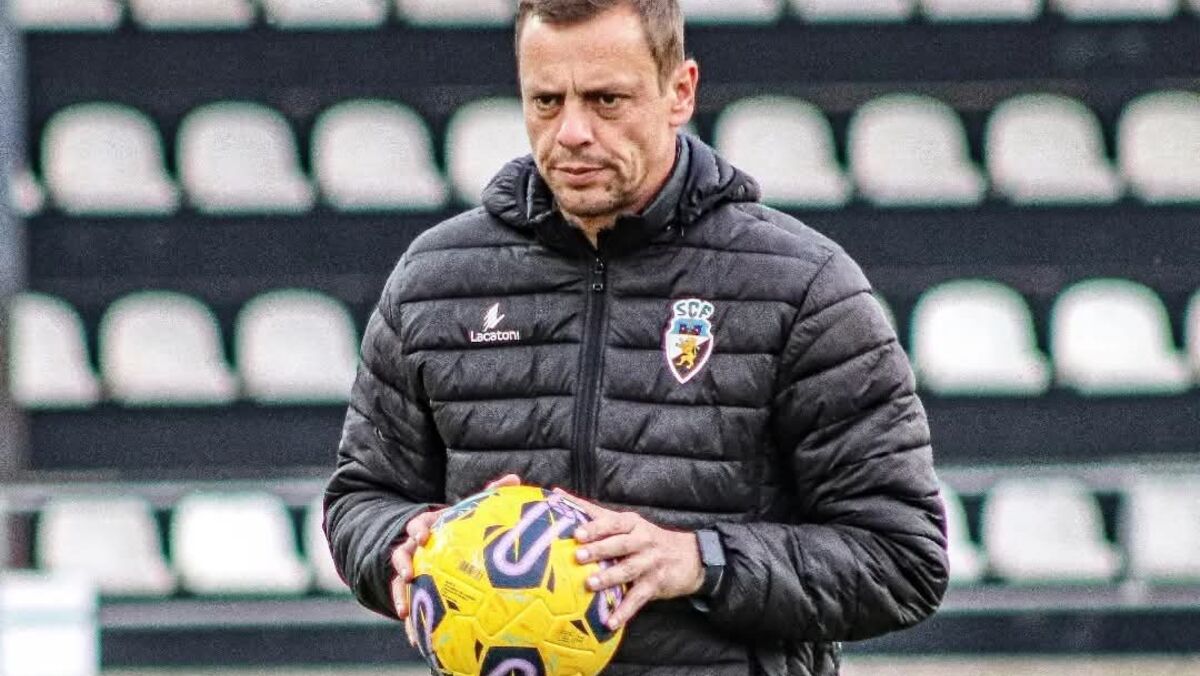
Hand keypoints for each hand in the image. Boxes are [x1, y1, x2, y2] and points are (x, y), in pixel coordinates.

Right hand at [391, 473, 522, 644]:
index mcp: (431, 526)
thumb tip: (513, 477)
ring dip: (400, 591)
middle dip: (405, 558)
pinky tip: (410, 631)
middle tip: (409, 571)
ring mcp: (412, 565)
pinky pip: (404, 599)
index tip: (424, 535)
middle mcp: (418, 546)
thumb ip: (491, 494)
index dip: (420, 527)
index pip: (421, 523)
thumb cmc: (462, 527)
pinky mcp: (410, 585)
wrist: (439, 544)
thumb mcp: (472, 513)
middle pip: (405, 549)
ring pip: (400, 579)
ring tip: (404, 608)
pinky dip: (406, 612)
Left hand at [554, 488, 703, 629]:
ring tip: (590, 584)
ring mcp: (650, 563)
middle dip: (599, 550)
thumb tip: (556, 494)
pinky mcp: (655, 584)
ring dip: (609, 578)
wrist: (688, 557)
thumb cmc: (645, 538)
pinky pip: (638, 598)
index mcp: (632, 523)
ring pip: (628, 570)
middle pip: (620, 544)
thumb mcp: (625, 521)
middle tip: (578, 556)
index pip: (612, 523)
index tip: (577, 533)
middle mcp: (642, 540)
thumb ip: (592, 512)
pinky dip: (624, 611)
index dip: (595, 528)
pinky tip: (611, 622)